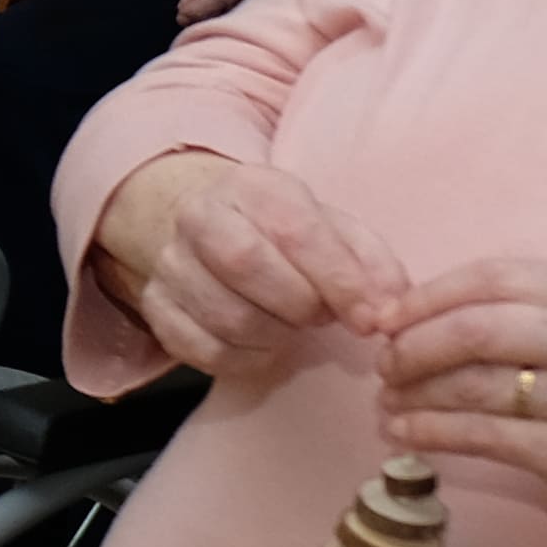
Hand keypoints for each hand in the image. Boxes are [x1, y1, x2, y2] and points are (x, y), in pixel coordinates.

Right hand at [88, 148, 406, 377]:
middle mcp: (199, 218)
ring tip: (292, 326)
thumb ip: (369, 262)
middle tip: (323, 316)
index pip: (294, 231)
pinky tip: (263, 343)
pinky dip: (245, 359)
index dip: (339, 281)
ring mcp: (170, 264)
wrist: (203, 221)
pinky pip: (202, 350)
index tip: (371, 318)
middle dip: (300, 305)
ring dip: (276, 335)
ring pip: (225, 316)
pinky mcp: (156, 307)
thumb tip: (390, 309)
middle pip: (246, 266)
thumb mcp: (331, 226)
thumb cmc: (280, 230)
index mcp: (251, 187)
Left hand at [376, 260, 546, 546]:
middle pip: (475, 329)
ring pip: (470, 385)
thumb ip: (539, 310)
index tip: (392, 313)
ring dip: (411, 392)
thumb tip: (426, 311)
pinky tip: (404, 431)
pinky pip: (479, 437)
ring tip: (386, 398)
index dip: (430, 293)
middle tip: (383, 358)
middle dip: (413, 343)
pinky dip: (428, 431)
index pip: (497, 277)